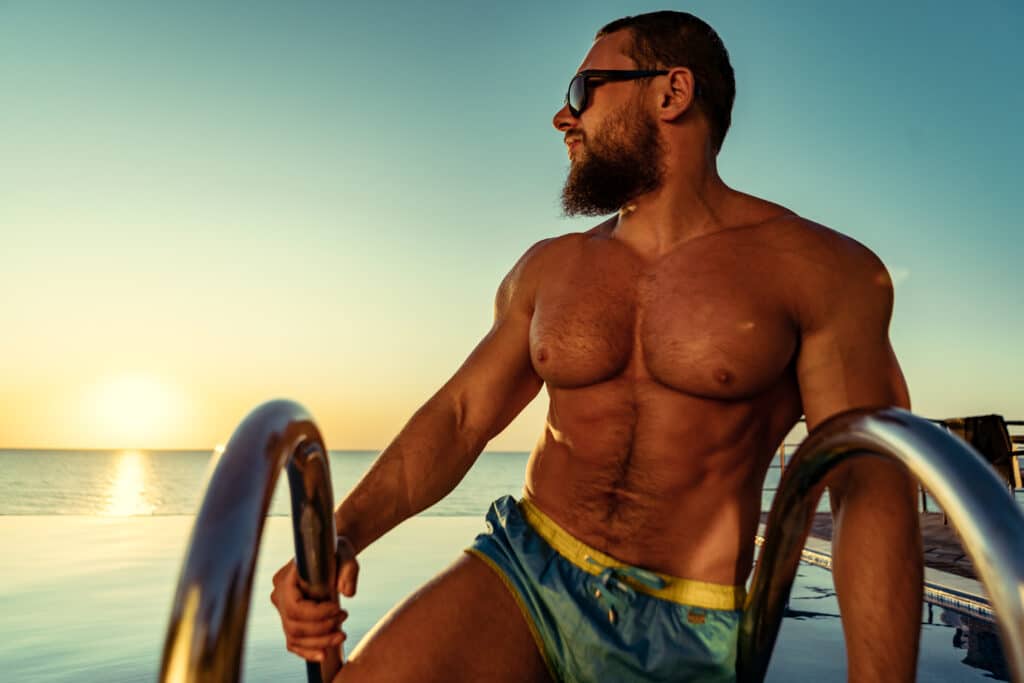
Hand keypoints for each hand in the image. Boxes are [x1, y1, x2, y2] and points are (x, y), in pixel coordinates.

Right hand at [270, 538, 359, 661]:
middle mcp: (278, 595)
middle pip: (293, 625)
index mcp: (286, 578)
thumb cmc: (337, 553)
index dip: (316, 614)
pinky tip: (324, 655)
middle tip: (344, 617)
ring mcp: (282, 609)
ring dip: (319, 642)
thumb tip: (348, 593)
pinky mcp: (290, 619)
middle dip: (321, 628)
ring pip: (294, 637)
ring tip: (342, 635)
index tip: (338, 607)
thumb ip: (348, 570)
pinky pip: (294, 642)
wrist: (332, 555)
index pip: (294, 606)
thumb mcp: (346, 555)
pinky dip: (308, 650)